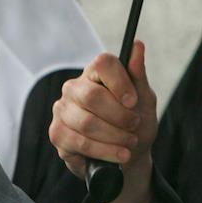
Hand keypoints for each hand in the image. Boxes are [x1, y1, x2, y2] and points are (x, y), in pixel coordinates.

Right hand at [50, 41, 157, 202]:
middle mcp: (74, 88)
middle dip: (119, 116)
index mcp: (95, 73)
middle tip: (134, 125)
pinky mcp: (57, 133)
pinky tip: (118, 155)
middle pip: (93, 96)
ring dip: (115, 137)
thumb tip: (138, 45)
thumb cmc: (135, 124)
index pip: (103, 63)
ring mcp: (62, 110)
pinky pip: (79, 142)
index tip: (133, 101)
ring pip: (87, 122)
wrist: (128, 156)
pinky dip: (104, 151)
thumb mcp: (144, 100)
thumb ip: (138, 75)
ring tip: (130, 144)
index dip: (120, 82)